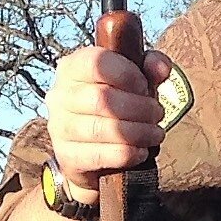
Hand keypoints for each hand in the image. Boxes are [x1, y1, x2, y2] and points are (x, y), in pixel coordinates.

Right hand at [45, 43, 174, 184]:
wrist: (90, 150)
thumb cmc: (115, 106)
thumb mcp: (134, 80)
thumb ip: (150, 67)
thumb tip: (160, 69)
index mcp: (72, 68)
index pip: (97, 63)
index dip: (128, 74)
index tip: (145, 86)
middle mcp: (60, 96)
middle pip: (102, 98)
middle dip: (140, 108)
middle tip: (156, 114)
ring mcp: (59, 128)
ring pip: (104, 128)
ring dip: (139, 132)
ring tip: (154, 133)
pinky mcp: (67, 157)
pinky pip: (102, 156)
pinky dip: (128, 154)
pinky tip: (141, 151)